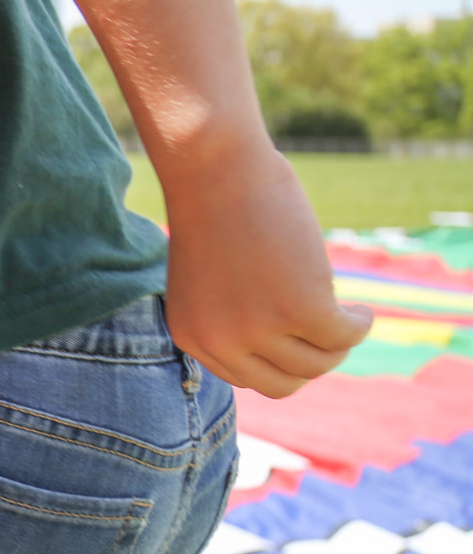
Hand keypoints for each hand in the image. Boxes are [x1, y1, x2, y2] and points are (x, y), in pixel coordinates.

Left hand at [162, 148, 372, 397]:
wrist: (217, 171)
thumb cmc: (214, 214)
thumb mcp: (208, 281)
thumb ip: (230, 320)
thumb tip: (278, 350)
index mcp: (193, 338)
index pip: (246, 377)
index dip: (277, 361)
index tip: (296, 339)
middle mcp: (221, 341)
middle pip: (284, 382)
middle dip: (310, 361)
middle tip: (324, 333)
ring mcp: (260, 328)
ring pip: (319, 362)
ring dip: (338, 343)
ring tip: (344, 315)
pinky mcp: (302, 308)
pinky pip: (345, 335)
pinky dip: (359, 324)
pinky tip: (359, 309)